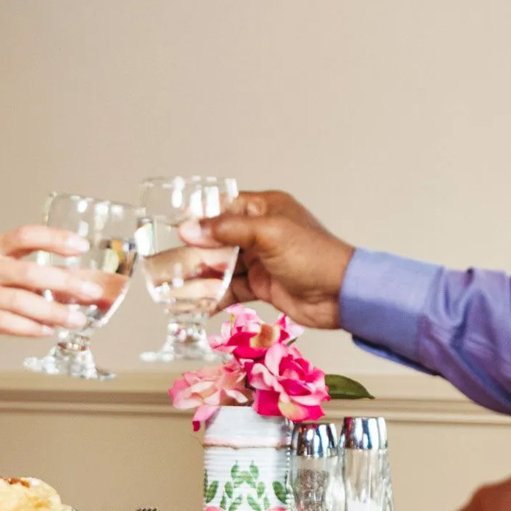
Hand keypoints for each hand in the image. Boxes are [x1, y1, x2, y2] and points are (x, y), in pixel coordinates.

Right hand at [0, 225, 104, 355]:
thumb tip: (82, 283)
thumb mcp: (3, 273)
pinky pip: (9, 323)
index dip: (55, 239)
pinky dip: (32, 327)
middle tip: (91, 291)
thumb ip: (35, 275)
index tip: (81, 246)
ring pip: (22, 301)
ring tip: (76, 319)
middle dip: (65, 282)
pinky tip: (48, 330)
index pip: (26, 236)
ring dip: (54, 311)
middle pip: (29, 272)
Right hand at [179, 191, 354, 328]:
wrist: (340, 296)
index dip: (200, 219)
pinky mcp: (261, 284)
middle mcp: (261, 232)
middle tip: (169, 262)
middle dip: (195, 251)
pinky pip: (231, 288)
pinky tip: (198, 303)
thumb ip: (227, 230)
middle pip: (218, 239)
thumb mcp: (268, 235)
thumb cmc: (314, 256)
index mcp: (265, 209)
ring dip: (202, 276)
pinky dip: (215, 295)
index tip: (175, 230)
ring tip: (175, 286)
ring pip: (222, 265)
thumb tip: (190, 229)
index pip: (224, 208)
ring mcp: (260, 259)